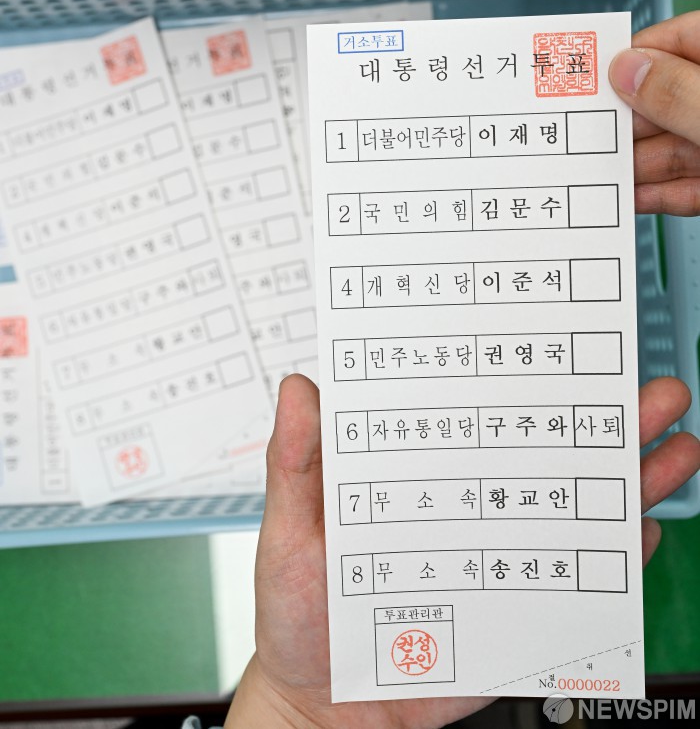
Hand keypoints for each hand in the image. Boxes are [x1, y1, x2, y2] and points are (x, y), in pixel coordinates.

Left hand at [226, 372, 699, 728]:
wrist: (323, 707)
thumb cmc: (298, 611)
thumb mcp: (287, 531)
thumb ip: (295, 464)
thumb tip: (301, 388)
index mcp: (418, 471)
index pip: (476, 410)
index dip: (520, 373)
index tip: (563, 339)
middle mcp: (468, 503)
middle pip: (542, 454)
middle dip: (605, 421)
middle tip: (655, 391)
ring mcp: (497, 557)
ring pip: (571, 510)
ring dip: (628, 480)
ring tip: (675, 451)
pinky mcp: (512, 614)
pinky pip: (572, 584)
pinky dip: (612, 563)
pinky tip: (641, 533)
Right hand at [609, 11, 699, 213]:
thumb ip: (680, 94)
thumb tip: (627, 69)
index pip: (677, 39)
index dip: (632, 61)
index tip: (590, 83)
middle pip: (670, 98)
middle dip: (627, 124)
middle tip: (582, 139)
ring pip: (678, 143)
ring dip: (637, 164)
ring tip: (599, 175)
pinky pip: (693, 180)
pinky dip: (664, 191)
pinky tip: (633, 197)